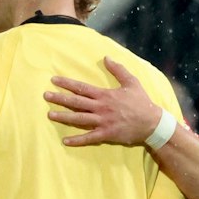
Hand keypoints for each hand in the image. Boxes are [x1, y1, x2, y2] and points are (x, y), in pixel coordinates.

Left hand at [45, 58, 165, 147]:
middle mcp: (101, 108)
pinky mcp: (106, 134)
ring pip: (79, 119)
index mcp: (105, 95)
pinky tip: (65, 141)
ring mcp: (102, 122)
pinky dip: (77, 140)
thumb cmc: (141, 102)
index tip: (54, 80)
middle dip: (60, 98)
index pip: (81, 88)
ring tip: (50, 114)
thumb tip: (106, 57)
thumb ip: (118, 69)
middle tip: (46, 96)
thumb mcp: (131, 82)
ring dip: (63, 117)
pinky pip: (89, 138)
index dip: (67, 84)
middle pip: (76, 102)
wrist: (152, 123)